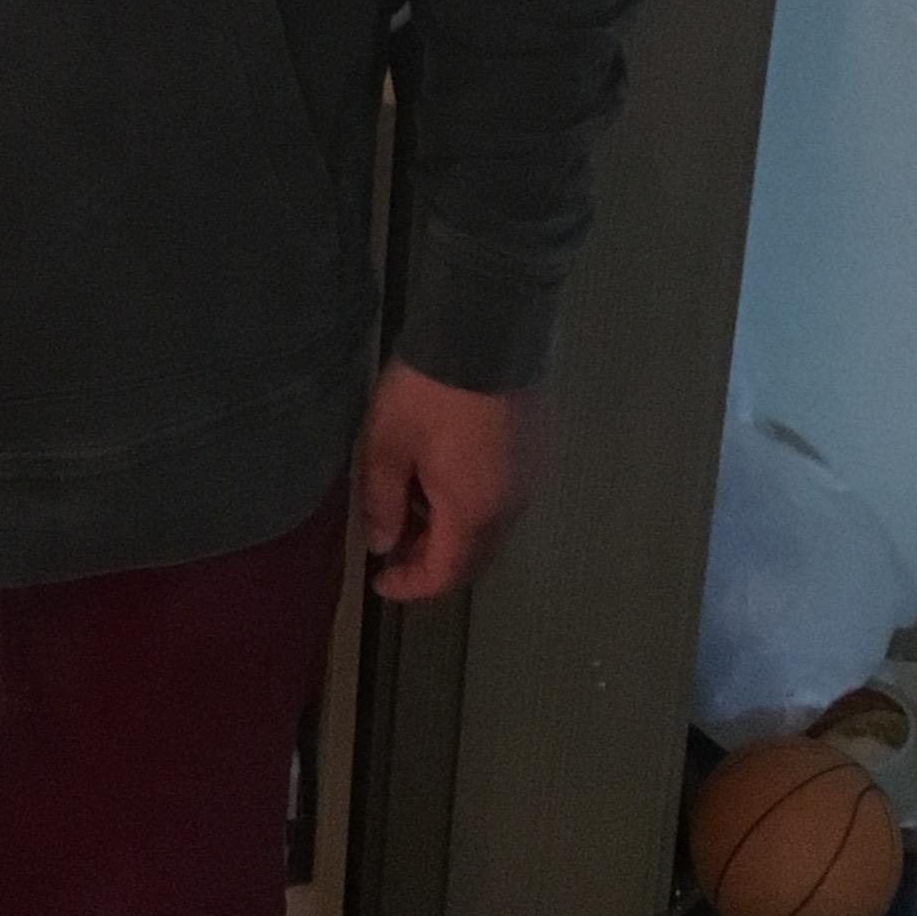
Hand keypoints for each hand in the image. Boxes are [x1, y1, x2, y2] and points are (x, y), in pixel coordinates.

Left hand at [359, 365, 545, 605]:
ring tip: (411, 507)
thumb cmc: (429, 392)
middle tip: (392, 547)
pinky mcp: (537, 450)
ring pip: (490, 529)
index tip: (379, 581)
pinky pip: (502, 499)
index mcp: (473, 513)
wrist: (486, 329)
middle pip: (473, 558)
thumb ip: (382, 502)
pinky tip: (443, 477)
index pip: (445, 575)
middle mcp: (511, 507)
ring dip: (451, 532)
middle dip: (431, 563)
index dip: (409, 586)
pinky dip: (471, 505)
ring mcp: (530, 478)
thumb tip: (382, 545)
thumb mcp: (387, 445)